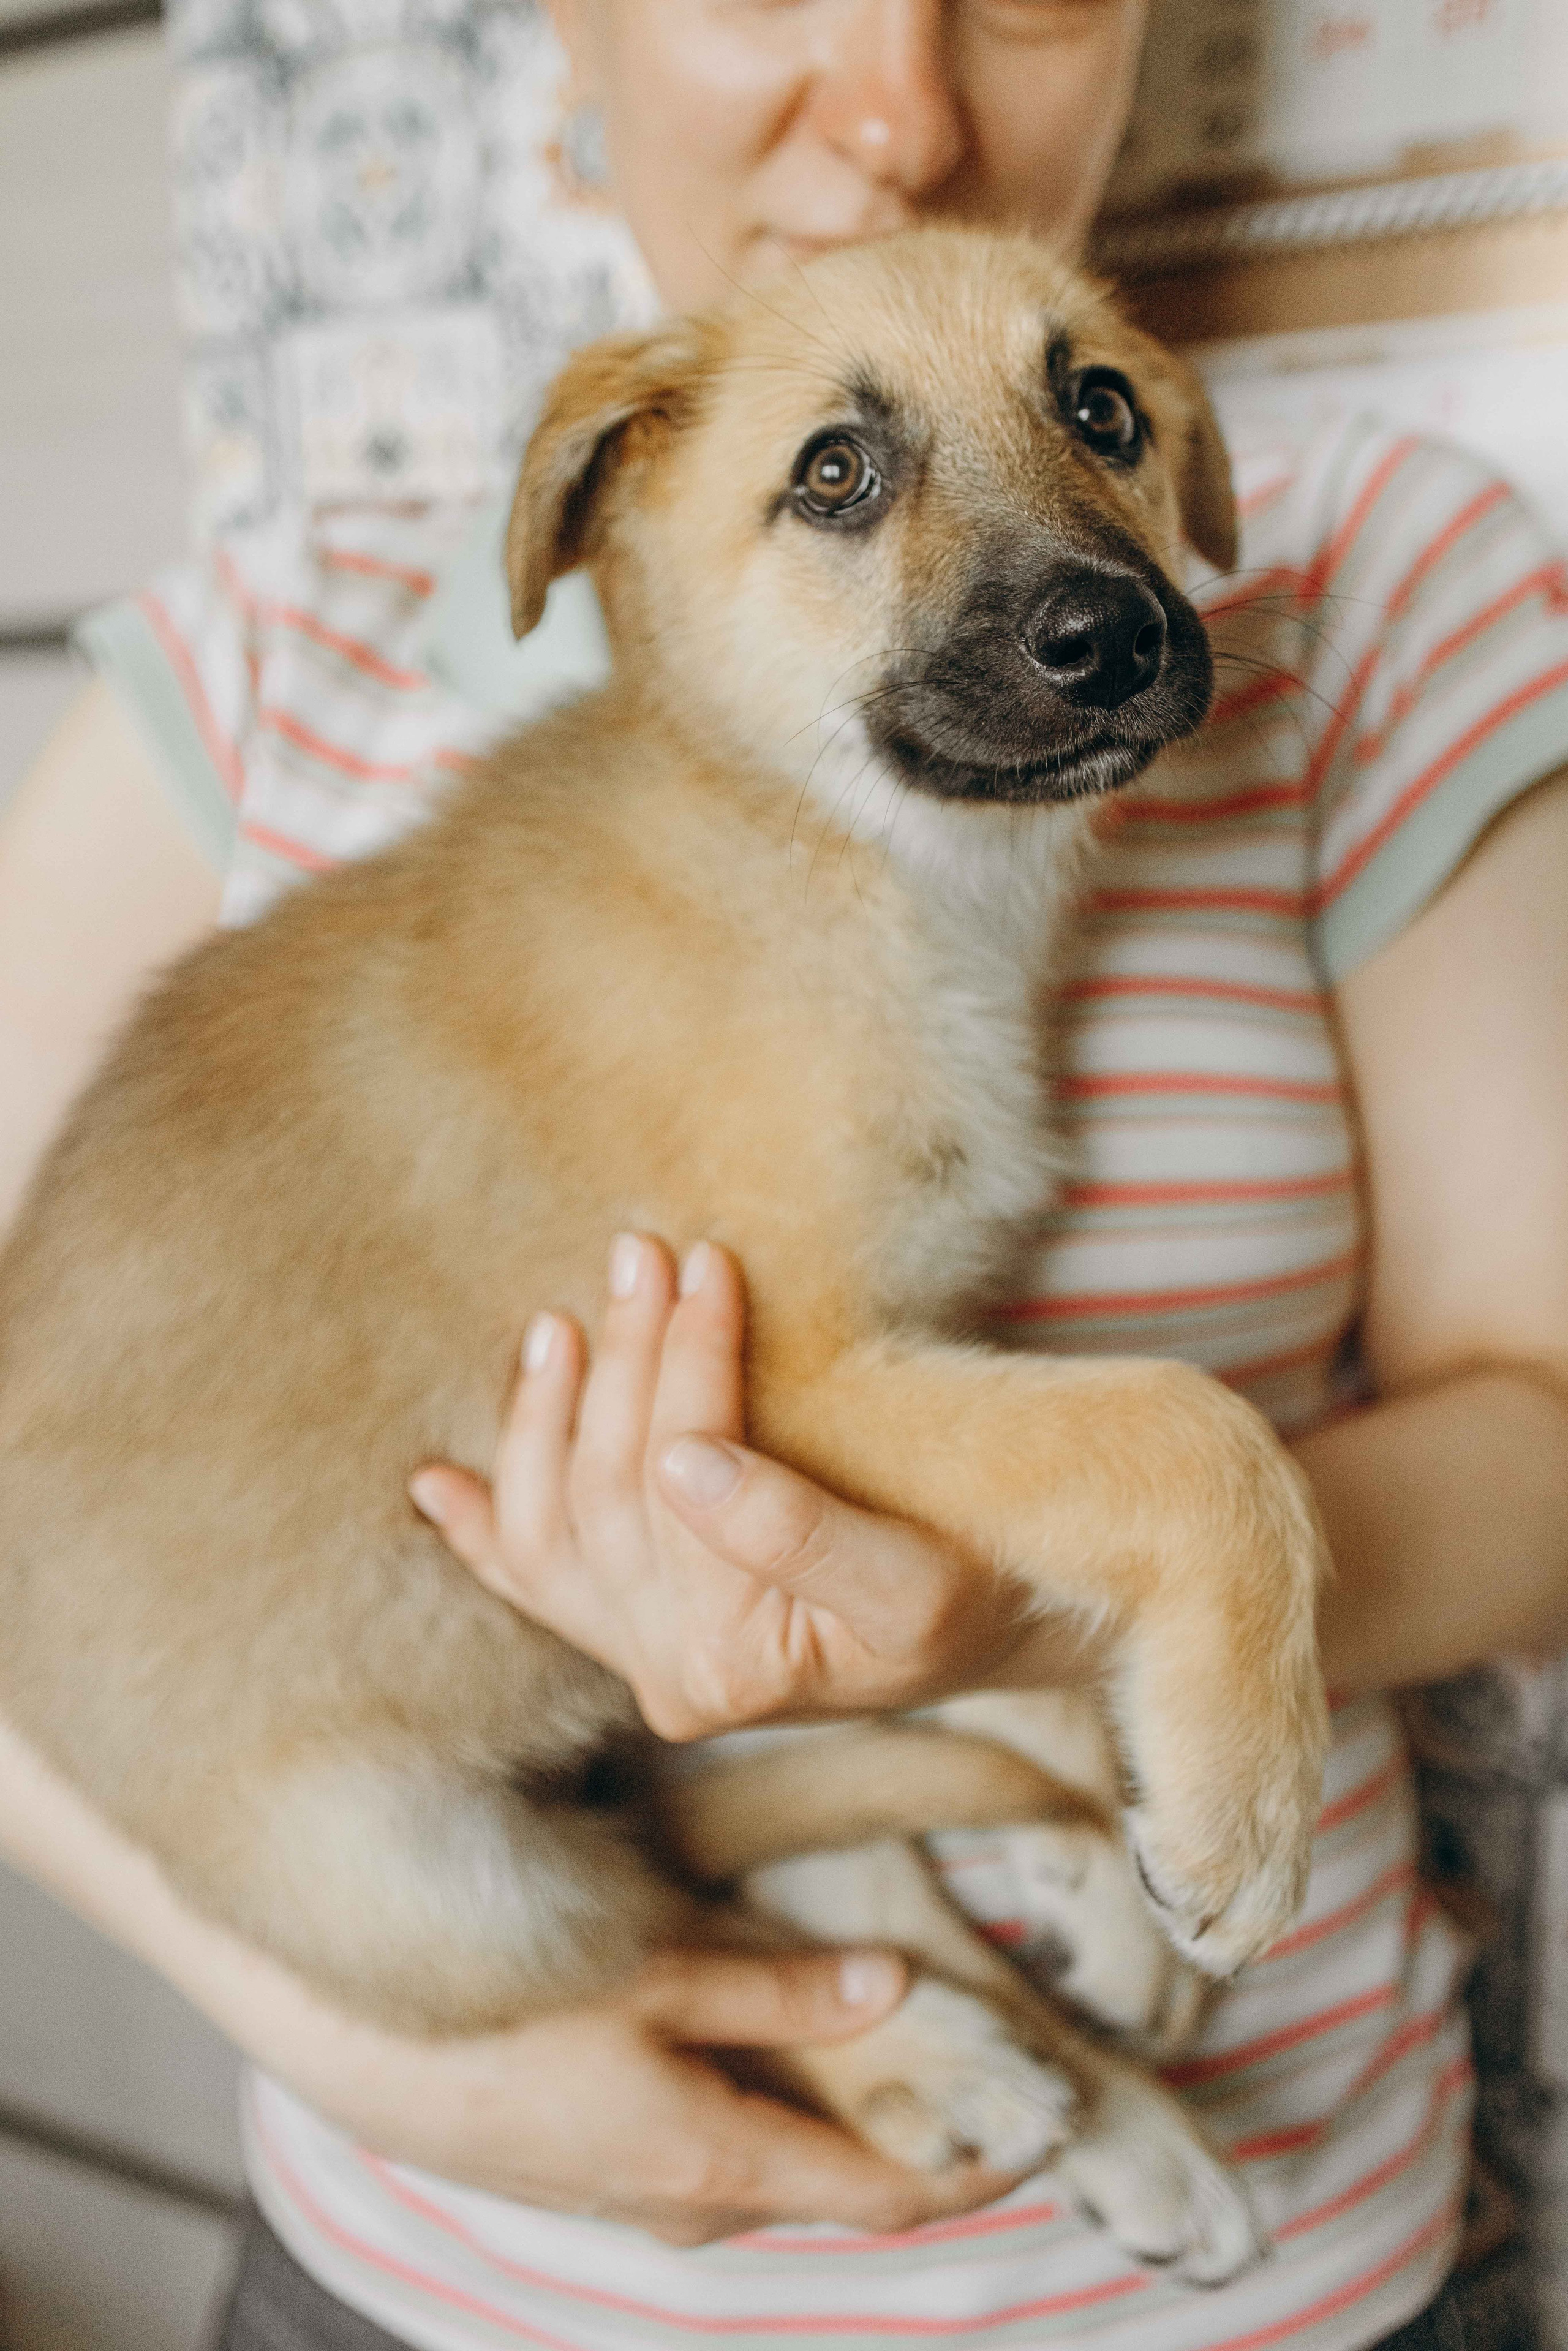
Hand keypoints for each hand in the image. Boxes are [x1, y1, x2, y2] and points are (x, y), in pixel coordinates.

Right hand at [318, 1943, 1020, 2243]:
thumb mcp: (655, 1969)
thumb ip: (775, 1988)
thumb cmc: (505, 1992)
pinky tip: (719, 2047)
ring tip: (848, 2056)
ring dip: (799, 2124)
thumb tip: (889, 1991)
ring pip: (739, 2168)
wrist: (341, 2024)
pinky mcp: (559, 2161)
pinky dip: (726, 2110)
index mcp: (709, 2164)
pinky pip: (676, 2149)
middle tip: (951, 2080)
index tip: (1033, 2133)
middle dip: (886, 2144)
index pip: (871, 2194)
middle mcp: (668, 2199)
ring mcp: (607, 2189)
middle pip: (810, 2187)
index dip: (961, 2170)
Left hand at [411, 1234, 1092, 1739]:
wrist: (1003, 1631)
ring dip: (544, 1417)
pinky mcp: (634, 1643)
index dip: (686, 1362)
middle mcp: (672, 1680)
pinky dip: (482, 1533)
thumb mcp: (918, 1572)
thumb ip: (799, 1530)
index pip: (680, 1479)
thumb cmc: (980, 1591)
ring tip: (560, 1321)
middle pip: (608, 1493)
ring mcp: (642, 1665)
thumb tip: (684, 1459)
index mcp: (739, 1662)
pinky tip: (437, 1483)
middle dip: (624, 1362)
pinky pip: (538, 1587)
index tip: (705, 1264)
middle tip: (644, 1253)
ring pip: (552, 1528)